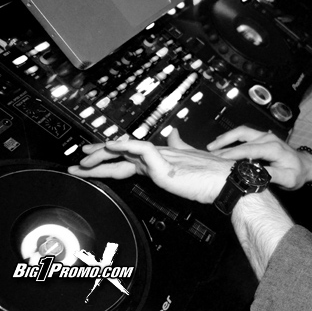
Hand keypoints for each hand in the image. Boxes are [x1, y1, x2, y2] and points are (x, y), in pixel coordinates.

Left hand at [68, 130, 232, 204]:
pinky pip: (141, 149)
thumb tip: (174, 134)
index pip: (132, 154)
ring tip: (83, 161)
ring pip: (125, 150)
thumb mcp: (193, 161)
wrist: (228, 181)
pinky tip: (112, 146)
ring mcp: (162, 159)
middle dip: (98, 155)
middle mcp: (161, 155)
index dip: (112, 155)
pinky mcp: (166, 164)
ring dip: (101, 155)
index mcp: (165, 157)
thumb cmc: (215, 176)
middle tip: (79, 159)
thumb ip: (181, 147)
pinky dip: (125, 146)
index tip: (95, 158)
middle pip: (123, 153)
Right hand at [207, 126, 311, 189]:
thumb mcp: (288, 179)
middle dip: (224, 145)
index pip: (249, 149)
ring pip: (242, 132)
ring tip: (211, 147)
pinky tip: (221, 143)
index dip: (233, 154)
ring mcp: (265, 136)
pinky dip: (231, 138)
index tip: (219, 160)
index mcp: (273, 148)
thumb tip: (255, 175)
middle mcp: (268, 138)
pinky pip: (244, 134)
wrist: (305, 165)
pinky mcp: (262, 138)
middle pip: (242, 138)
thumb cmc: (297, 173)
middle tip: (209, 154)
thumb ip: (272, 176)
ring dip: (226, 138)